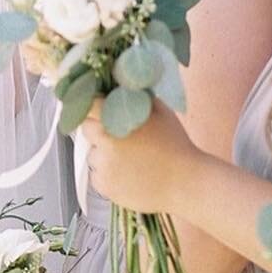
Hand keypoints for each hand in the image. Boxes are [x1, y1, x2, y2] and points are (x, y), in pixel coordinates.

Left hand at [80, 99, 200, 215]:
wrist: (185, 183)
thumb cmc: (175, 145)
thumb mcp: (160, 112)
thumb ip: (136, 98)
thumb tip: (120, 87)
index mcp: (117, 119)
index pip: (88, 105)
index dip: (92, 106)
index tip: (99, 109)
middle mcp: (105, 141)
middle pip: (86, 129)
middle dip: (98, 130)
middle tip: (119, 137)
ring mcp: (103, 165)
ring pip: (92, 154)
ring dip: (103, 154)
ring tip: (129, 160)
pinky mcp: (103, 185)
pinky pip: (97, 175)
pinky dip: (107, 174)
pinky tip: (129, 175)